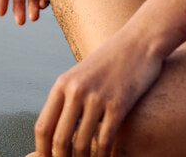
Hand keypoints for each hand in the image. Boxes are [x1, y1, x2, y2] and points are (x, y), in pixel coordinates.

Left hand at [32, 29, 163, 156]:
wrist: (142, 39)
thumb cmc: (113, 59)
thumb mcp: (83, 73)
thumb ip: (69, 98)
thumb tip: (57, 130)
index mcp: (64, 83)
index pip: (43, 127)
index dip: (43, 151)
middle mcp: (76, 90)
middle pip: (59, 140)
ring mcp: (97, 96)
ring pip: (80, 144)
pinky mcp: (119, 103)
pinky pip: (104, 140)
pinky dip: (102, 156)